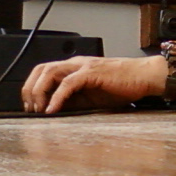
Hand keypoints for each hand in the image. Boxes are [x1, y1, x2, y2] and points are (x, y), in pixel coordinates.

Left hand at [21, 55, 167, 113]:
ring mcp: (84, 66)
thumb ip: (75, 99)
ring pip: (50, 72)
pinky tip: (53, 110)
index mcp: (75, 67)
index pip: (44, 71)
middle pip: (42, 69)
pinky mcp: (92, 73)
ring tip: (39, 109)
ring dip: (39, 92)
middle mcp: (76, 63)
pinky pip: (68, 83)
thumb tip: (56, 111)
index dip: (32, 87)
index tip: (30, 106)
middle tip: (30, 108)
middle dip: (30, 89)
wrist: (145, 76)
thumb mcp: (93, 95)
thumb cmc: (123, 85)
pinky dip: (57, 97)